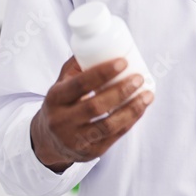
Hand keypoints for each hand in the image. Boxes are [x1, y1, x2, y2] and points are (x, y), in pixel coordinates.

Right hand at [30, 57, 153, 172]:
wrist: (47, 141)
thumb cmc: (61, 104)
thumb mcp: (61, 85)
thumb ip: (77, 66)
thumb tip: (103, 44)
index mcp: (54, 99)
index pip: (79, 85)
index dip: (102, 73)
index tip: (123, 62)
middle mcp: (62, 121)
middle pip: (95, 106)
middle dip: (121, 91)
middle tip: (139, 78)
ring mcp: (75, 140)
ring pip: (107, 126)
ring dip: (132, 109)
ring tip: (148, 94)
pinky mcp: (89, 152)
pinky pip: (113, 137)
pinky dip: (130, 121)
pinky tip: (141, 108)